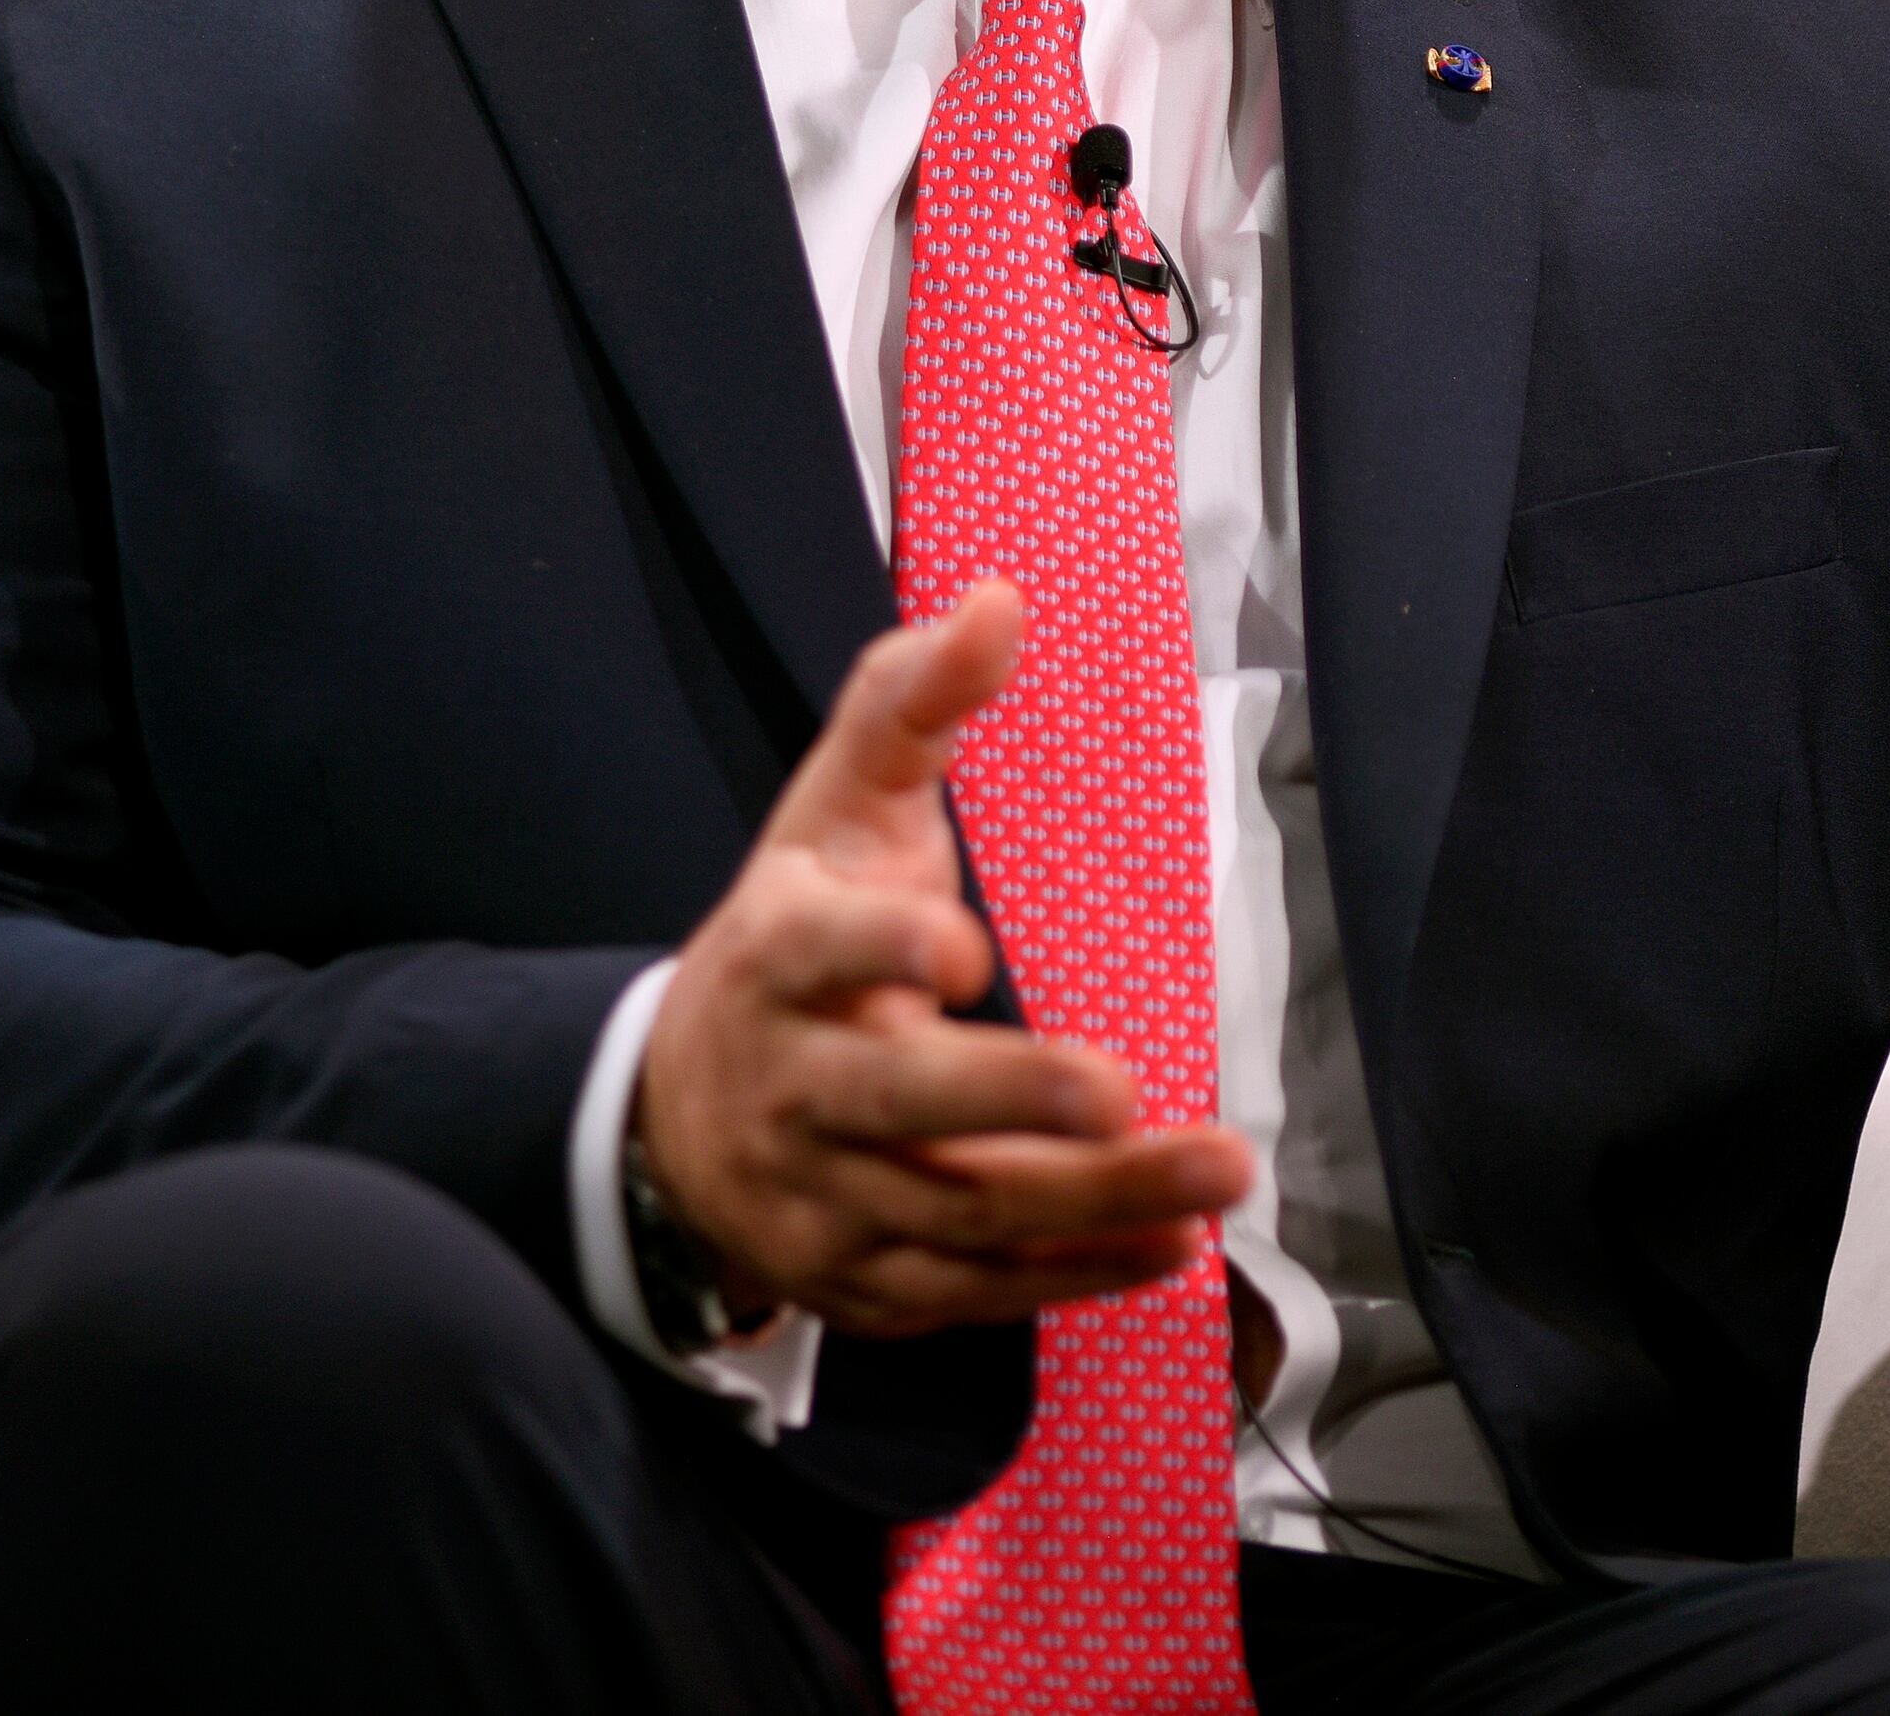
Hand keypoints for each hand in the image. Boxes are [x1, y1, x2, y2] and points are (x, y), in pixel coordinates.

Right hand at [633, 580, 1254, 1338]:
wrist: (672, 1121)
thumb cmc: (789, 943)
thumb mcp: (830, 812)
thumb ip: (911, 704)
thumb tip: (996, 599)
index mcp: (776, 954)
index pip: (815, 950)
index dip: (881, 950)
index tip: (961, 946)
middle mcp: (791, 1083)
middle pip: (894, 1102)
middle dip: (1008, 1101)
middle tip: (1120, 1091)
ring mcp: (824, 1196)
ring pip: (957, 1212)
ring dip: (1093, 1201)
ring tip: (1217, 1171)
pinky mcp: (866, 1281)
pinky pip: (975, 1290)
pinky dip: (1074, 1274)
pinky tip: (1172, 1244)